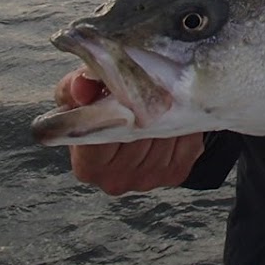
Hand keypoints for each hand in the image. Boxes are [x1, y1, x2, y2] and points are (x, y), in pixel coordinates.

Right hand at [54, 68, 203, 195]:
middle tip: (150, 84)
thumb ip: (75, 87)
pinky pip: (188, 141)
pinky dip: (185, 124)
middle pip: (139, 133)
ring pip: (165, 135)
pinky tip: (177, 114)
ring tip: (162, 98)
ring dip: (168, 113)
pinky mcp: (175, 174)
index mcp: (88, 165)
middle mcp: (116, 180)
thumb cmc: (101, 109)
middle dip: (146, 106)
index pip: (102, 134)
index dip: (114, 108)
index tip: (124, 89)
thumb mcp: (84, 93)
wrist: (135, 126)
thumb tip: (82, 86)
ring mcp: (147, 180)